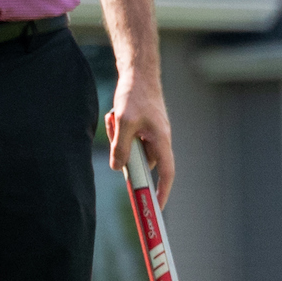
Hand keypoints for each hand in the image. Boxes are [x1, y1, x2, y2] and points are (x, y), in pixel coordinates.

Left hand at [103, 81, 174, 205]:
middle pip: (144, 163)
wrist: (138, 73)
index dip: (163, 192)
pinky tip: (115, 118)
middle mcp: (160, 140)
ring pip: (134, 151)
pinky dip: (120, 133)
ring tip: (114, 121)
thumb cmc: (135, 95)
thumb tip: (116, 167)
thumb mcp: (123, 122)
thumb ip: (120, 147)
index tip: (156, 208)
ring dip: (120, 142)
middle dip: (127, 158)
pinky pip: (131, 140)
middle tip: (115, 141)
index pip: (167, 174)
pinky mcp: (144, 128)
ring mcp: (152, 134)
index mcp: (162, 140)